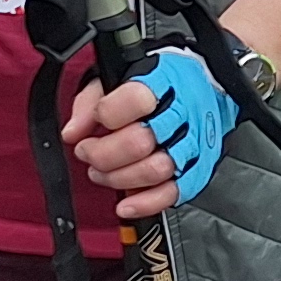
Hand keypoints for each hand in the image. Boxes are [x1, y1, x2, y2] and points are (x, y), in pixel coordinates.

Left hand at [65, 51, 233, 219]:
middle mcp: (183, 112)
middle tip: (88, 152)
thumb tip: (74, 131)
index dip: (108, 114)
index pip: (137, 99)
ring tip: (101, 172)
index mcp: (164, 80)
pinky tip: (125, 205)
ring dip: (119, 178)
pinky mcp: (198, 169)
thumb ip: (91, 100)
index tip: (97, 119)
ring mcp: (194, 143)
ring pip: (154, 170)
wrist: (207, 88)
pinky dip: (146, 203)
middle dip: (103, 154)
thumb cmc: (158, 84)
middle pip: (140, 142)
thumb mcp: (119, 75)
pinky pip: (174, 193)